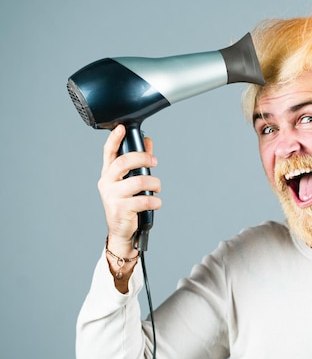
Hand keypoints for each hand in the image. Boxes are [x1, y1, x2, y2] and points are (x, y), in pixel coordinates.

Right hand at [98, 125, 161, 258]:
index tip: (121, 128)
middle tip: (155, 161)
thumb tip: (147, 141)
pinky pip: (144, 200)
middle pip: (123, 163)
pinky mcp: (120, 210)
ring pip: (138, 182)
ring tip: (157, 188)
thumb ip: (139, 162)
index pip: (109, 153)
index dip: (114, 139)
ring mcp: (112, 196)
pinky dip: (155, 201)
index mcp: (108, 174)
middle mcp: (107, 183)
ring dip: (154, 183)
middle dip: (142, 158)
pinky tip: (156, 203)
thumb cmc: (127, 203)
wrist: (122, 231)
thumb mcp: (130, 181)